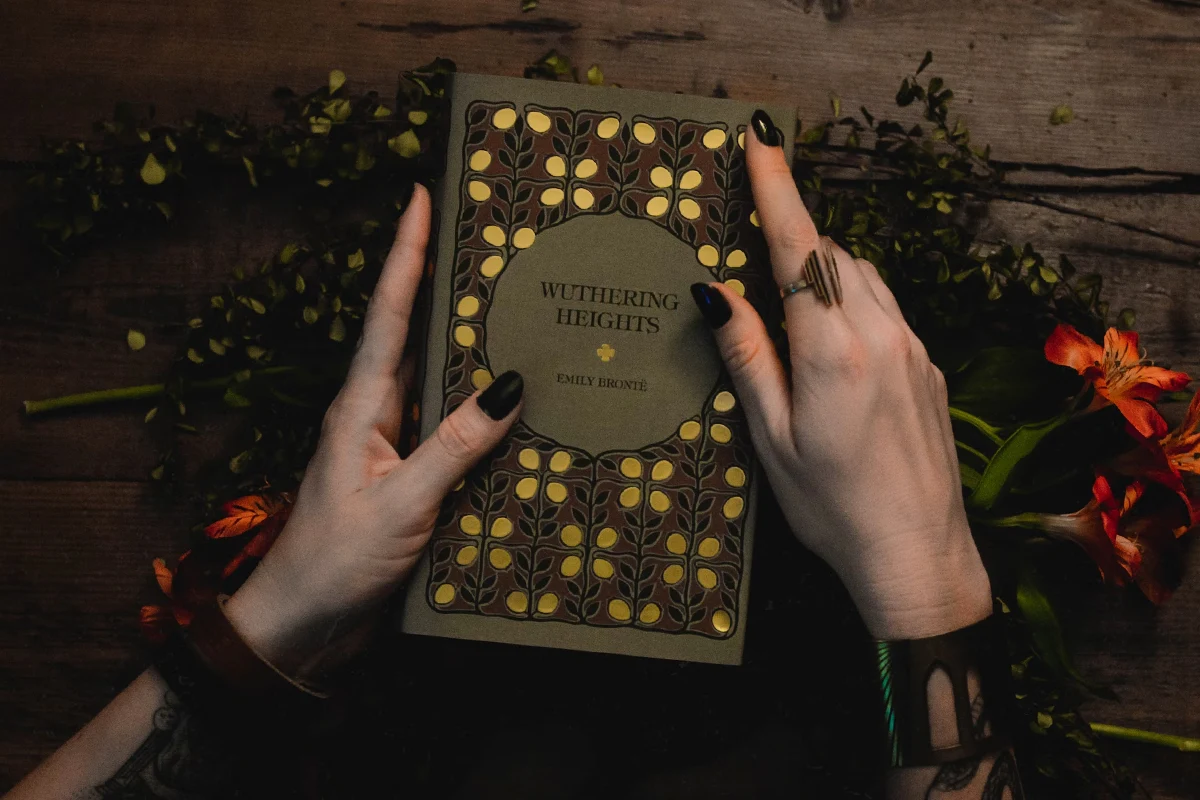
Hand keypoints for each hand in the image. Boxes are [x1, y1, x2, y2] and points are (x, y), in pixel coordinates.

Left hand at [225, 185, 524, 668]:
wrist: (301, 626)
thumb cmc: (333, 561)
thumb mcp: (399, 502)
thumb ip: (453, 446)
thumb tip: (508, 386)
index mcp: (361, 406)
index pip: (389, 314)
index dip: (404, 253)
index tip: (419, 195)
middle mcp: (377, 415)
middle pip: (415, 333)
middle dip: (443, 281)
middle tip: (485, 236)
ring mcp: (393, 447)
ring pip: (438, 380)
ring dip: (468, 344)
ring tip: (515, 304)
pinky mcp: (410, 480)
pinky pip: (453, 429)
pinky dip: (481, 409)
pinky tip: (515, 407)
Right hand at [690, 111, 991, 639]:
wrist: (919, 557)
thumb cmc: (834, 508)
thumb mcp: (771, 438)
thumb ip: (746, 356)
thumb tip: (714, 291)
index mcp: (834, 350)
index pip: (800, 248)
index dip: (777, 189)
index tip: (761, 140)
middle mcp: (884, 335)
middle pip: (834, 255)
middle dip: (795, 243)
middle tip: (754, 269)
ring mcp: (915, 349)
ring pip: (865, 278)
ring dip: (826, 275)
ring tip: (793, 322)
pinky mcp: (931, 368)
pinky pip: (888, 310)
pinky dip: (856, 306)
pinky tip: (836, 356)